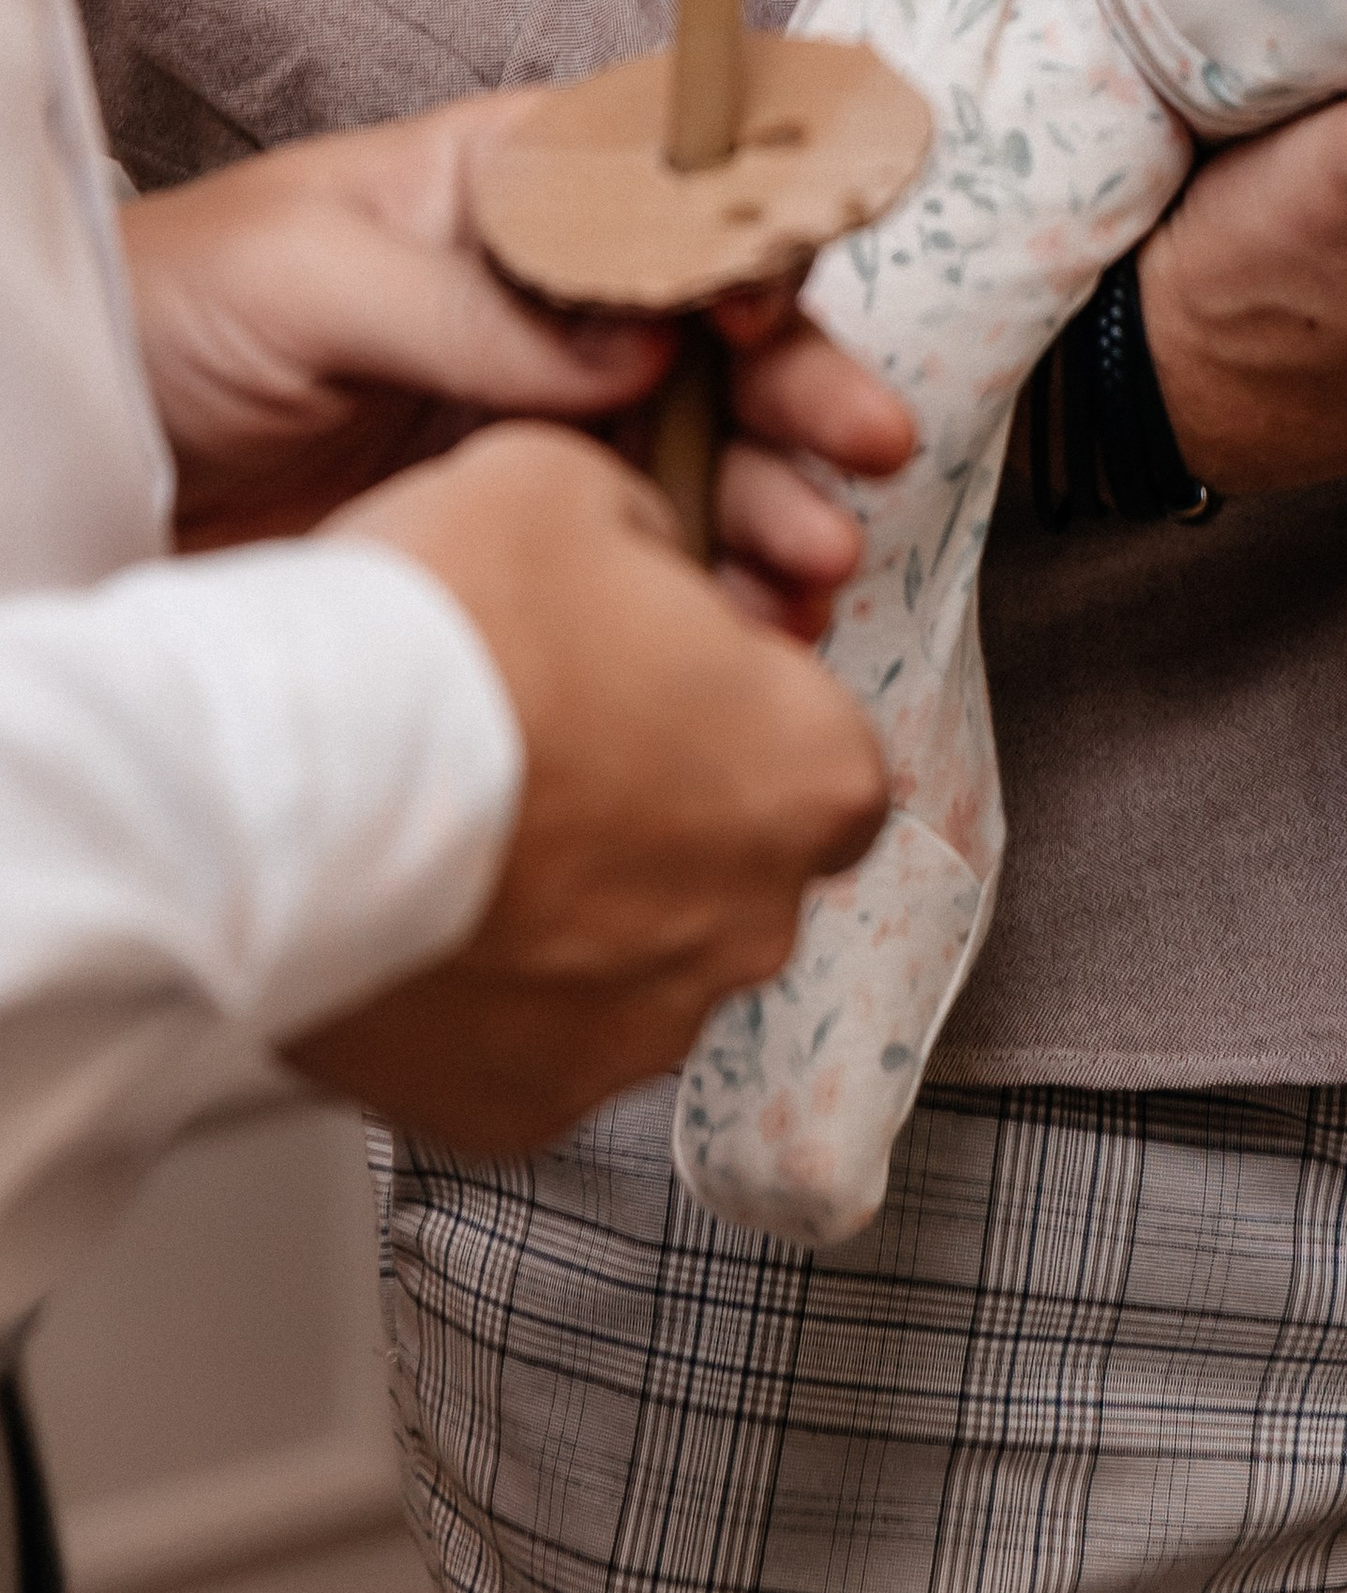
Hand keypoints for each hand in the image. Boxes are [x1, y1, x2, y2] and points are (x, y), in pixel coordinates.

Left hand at [126, 99, 914, 628]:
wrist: (68, 463)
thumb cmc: (166, 314)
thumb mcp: (304, 272)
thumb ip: (476, 307)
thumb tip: (639, 349)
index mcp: (502, 192)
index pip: (662, 192)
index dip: (740, 240)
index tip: (766, 306)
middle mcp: (546, 302)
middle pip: (716, 331)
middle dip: (802, 387)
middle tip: (862, 443)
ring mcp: (539, 420)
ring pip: (701, 452)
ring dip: (777, 501)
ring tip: (813, 561)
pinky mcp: (523, 529)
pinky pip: (645, 553)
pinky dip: (711, 595)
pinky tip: (751, 628)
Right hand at [285, 426, 888, 1149]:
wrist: (277, 791)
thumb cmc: (442, 638)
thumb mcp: (576, 486)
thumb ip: (650, 537)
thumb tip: (641, 562)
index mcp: (810, 771)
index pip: (823, 745)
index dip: (733, 704)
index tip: (658, 679)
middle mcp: (753, 921)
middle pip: (731, 858)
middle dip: (657, 809)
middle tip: (548, 746)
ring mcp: (641, 1029)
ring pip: (633, 957)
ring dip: (574, 904)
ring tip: (470, 827)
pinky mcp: (528, 1107)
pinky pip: (531, 1039)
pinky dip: (491, 987)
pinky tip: (426, 908)